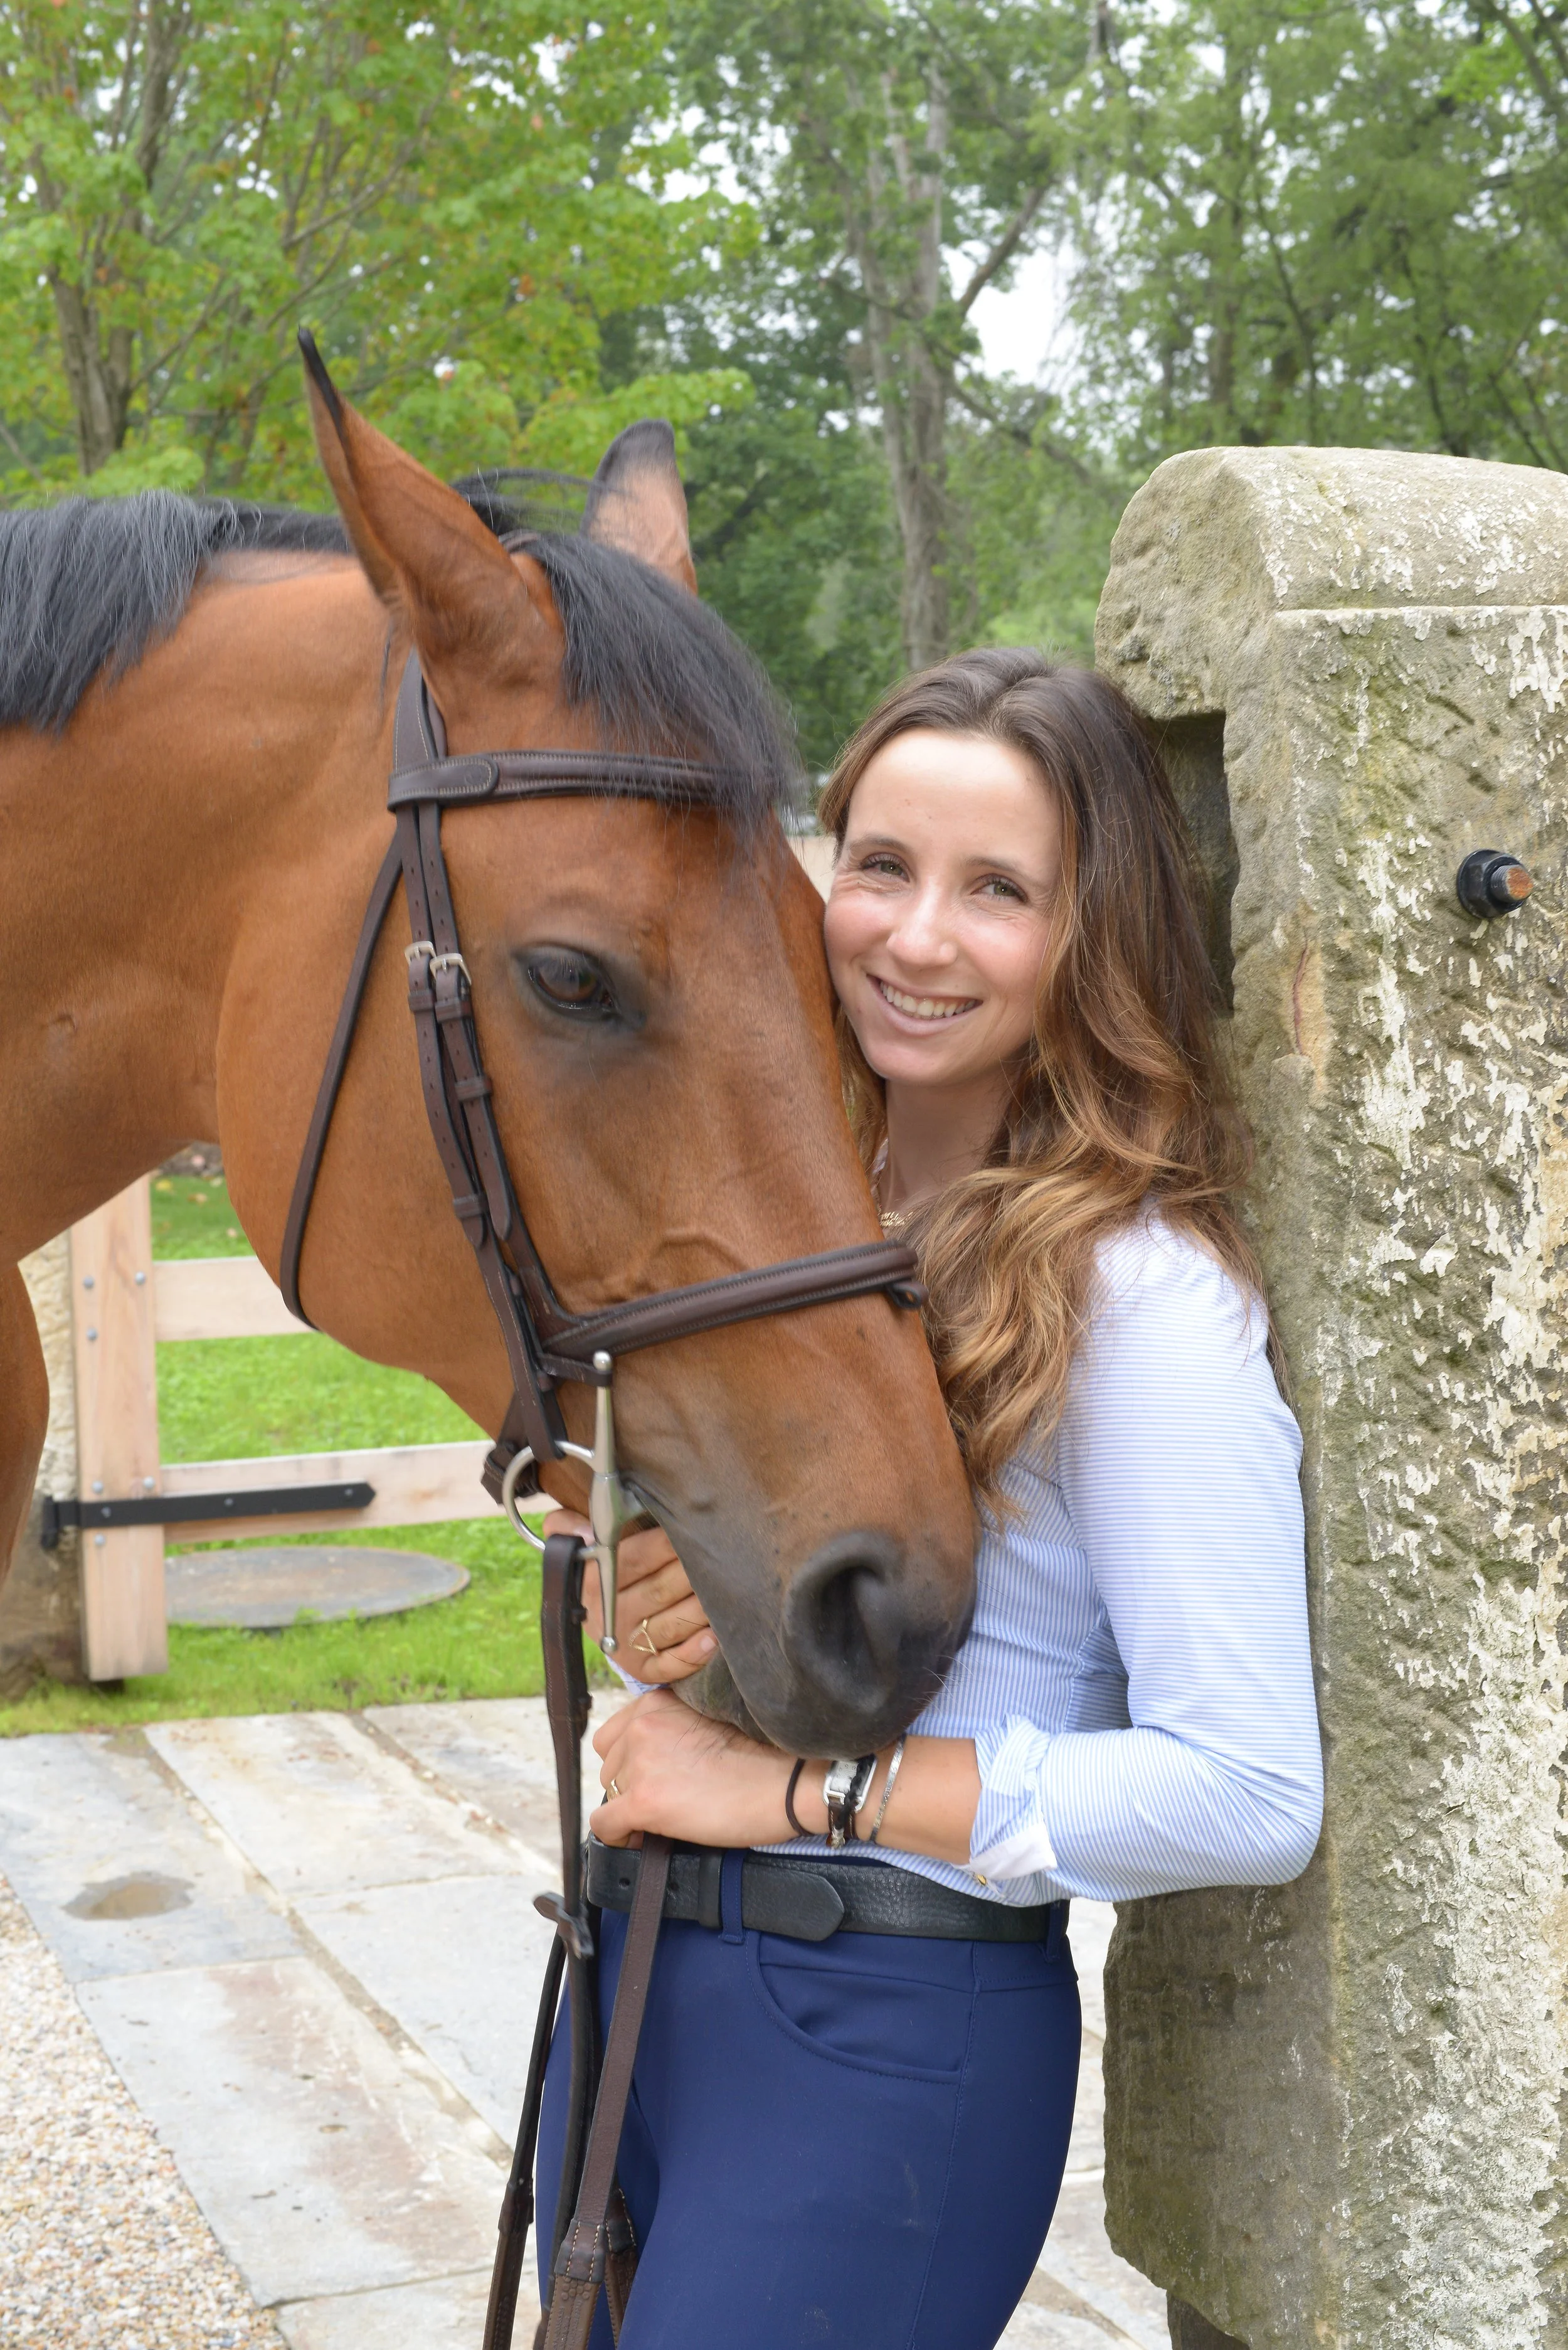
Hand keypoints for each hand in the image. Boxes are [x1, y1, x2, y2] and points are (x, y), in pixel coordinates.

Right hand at [542, 1511, 716, 1682]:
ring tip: (729, 1588)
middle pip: (661, 1590)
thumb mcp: (573, 1542)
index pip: (634, 1558)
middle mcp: (608, 1616)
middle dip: (694, 1571)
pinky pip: (671, 1664)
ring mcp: (626, 1645)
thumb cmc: (594, 1565)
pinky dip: (694, 1653)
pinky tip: (715, 1637)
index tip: (693, 1528)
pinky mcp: (641, 1669)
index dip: (666, 1543)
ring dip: (703, 1608)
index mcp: (593, 1581)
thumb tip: (584, 1530)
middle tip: (722, 1554)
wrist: (586, 1614)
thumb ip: (566, 1525)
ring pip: (673, 1624)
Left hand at [593, 1689, 816, 1848]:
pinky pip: (605, 1825)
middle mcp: (642, 1725)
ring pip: (609, 1793)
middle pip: (610, 1765)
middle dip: (630, 1784)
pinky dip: (618, 1836)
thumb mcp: (705, 1721)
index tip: (650, 1778)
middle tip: (662, 1800)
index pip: (616, 1735)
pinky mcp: (643, 1800)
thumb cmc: (762, 1754)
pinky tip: (640, 1838)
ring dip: (629, 1807)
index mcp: (657, 1702)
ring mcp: (640, 1762)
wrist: (786, 1780)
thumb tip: (651, 1760)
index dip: (631, 1761)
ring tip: (662, 1819)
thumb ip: (671, 1728)